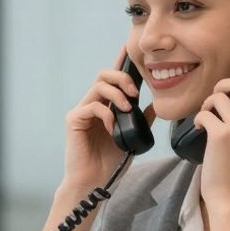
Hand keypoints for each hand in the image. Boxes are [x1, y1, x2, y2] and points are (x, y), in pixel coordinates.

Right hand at [61, 47, 156, 192]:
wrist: (94, 182)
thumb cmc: (111, 162)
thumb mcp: (133, 136)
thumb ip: (141, 119)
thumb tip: (154, 104)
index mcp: (105, 106)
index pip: (112, 79)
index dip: (120, 62)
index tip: (128, 47)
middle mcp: (91, 104)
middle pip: (104, 74)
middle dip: (122, 77)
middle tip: (135, 92)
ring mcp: (81, 111)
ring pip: (99, 86)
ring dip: (117, 93)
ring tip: (127, 108)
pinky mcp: (74, 120)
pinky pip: (92, 106)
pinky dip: (107, 114)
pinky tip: (113, 128)